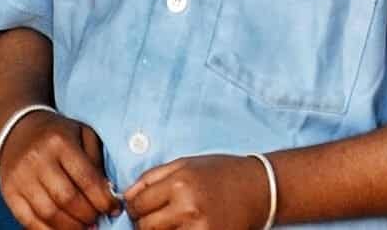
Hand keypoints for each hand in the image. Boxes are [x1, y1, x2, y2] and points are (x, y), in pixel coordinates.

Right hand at [0, 109, 122, 228]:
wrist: (19, 129)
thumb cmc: (58, 134)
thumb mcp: (83, 133)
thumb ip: (96, 159)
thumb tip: (108, 191)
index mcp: (60, 142)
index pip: (86, 177)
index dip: (103, 199)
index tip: (115, 209)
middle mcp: (38, 160)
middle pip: (67, 198)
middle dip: (87, 215)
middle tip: (99, 220)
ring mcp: (20, 178)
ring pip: (48, 213)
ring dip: (71, 227)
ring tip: (85, 228)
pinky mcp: (8, 192)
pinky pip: (28, 221)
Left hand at [122, 153, 271, 229]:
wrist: (260, 188)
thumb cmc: (223, 172)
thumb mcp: (188, 163)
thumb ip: (154, 176)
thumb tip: (125, 195)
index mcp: (180, 183)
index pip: (137, 204)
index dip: (134, 206)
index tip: (142, 206)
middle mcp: (187, 207)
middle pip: (144, 227)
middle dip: (144, 222)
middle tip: (155, 216)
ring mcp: (198, 229)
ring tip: (171, 222)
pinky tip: (183, 227)